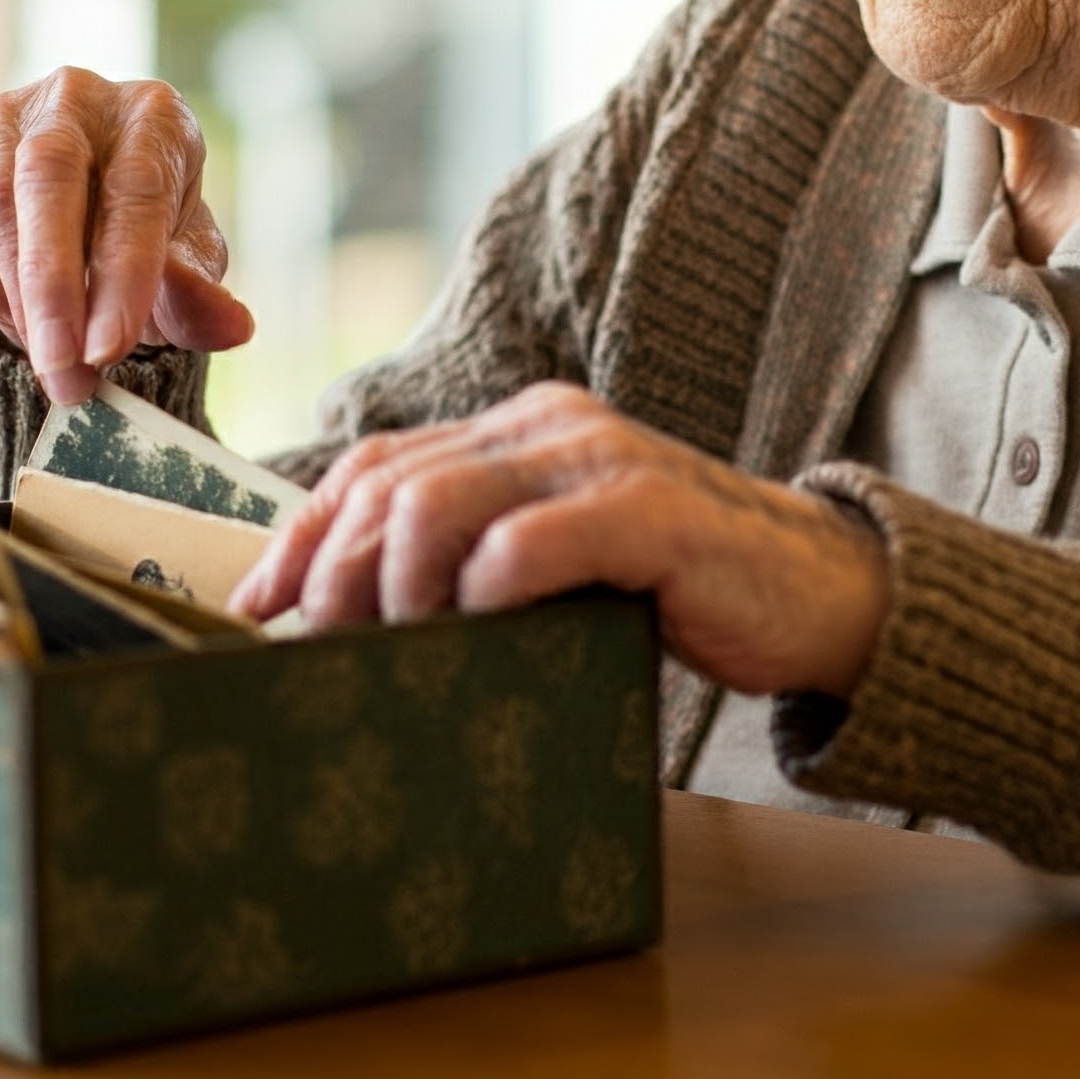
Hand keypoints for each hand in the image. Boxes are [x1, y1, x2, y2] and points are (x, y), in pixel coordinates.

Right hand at [0, 67, 253, 404]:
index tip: (110, 349)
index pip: (136, 189)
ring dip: (15, 296)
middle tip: (63, 370)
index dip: (122, 274)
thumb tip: (235, 329)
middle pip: (49, 179)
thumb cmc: (149, 226)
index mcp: (153, 115)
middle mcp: (77, 98)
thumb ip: (201, 295)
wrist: (92, 197)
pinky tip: (15, 321)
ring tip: (49, 363)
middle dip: (53, 286)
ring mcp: (7, 114)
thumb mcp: (189, 259)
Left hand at [230, 383, 888, 697]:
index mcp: (519, 429)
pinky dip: (482, 594)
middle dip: (332, 574)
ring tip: (394, 652)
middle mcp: (548, 426)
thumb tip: (355, 618)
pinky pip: (528, 543)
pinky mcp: (648, 511)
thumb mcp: (560, 563)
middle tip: (317, 651)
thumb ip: (481, 558)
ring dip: (394, 590)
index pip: (379, 463)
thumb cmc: (677, 591)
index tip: (259, 604)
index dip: (306, 530)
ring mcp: (598, 459)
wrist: (820, 593)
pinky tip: (476, 634)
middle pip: (392, 484)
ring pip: (439, 503)